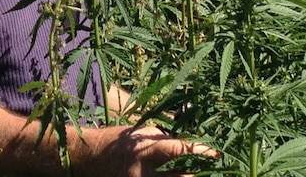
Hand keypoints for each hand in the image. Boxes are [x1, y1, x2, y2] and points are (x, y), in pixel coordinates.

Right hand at [76, 125, 219, 176]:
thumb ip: (162, 139)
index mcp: (144, 151)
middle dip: (198, 176)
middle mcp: (143, 173)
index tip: (215, 152)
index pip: (177, 150)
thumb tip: (186, 144)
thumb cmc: (116, 141)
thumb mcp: (139, 133)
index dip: (198, 150)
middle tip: (217, 173)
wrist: (88, 159)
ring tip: (201, 176)